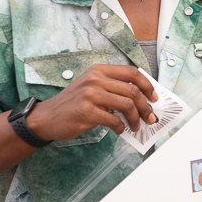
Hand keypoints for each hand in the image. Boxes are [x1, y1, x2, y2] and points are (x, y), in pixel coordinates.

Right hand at [26, 64, 157, 142]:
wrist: (47, 117)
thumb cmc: (74, 103)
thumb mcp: (92, 87)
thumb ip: (113, 88)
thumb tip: (142, 99)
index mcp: (99, 70)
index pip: (131, 72)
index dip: (147, 85)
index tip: (154, 97)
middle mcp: (95, 79)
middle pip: (132, 90)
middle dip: (145, 107)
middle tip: (150, 118)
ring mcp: (90, 95)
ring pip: (126, 105)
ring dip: (136, 119)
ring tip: (136, 126)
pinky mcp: (86, 111)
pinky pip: (114, 120)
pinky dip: (121, 128)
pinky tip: (120, 130)